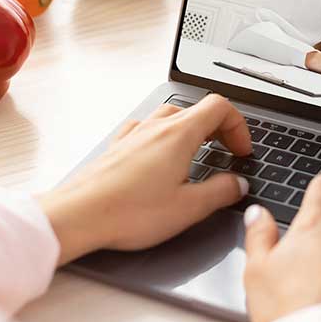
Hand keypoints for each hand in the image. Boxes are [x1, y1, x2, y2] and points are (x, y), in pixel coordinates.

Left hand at [37, 95, 251, 265]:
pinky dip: (163, 137)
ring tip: (197, 154)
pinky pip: (146, 129)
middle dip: (218, 128)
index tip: (241, 151)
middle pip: (196, 108)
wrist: (78, 215)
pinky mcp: (116, 147)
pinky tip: (160, 157)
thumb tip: (237, 184)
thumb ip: (220, 193)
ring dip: (191, 129)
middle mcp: (155, 127)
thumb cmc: (128, 212)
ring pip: (170, 116)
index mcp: (179, 135)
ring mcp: (133, 135)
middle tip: (226, 152)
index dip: (239, 126)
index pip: (219, 106)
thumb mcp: (188, 208)